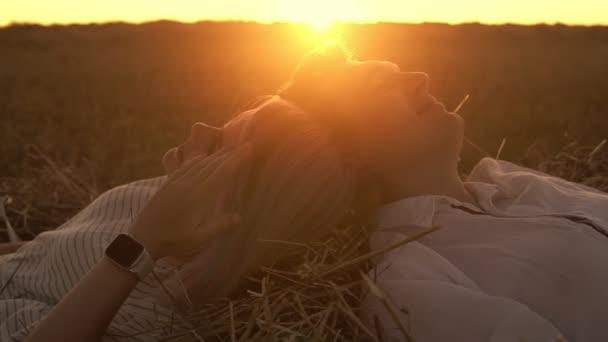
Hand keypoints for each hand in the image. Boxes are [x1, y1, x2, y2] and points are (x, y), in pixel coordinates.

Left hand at [129, 144, 251, 260]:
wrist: (141, 240)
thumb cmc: (172, 243)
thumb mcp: (198, 240)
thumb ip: (219, 227)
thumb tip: (240, 217)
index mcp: (199, 196)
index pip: (222, 173)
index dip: (236, 159)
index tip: (248, 148)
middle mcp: (188, 184)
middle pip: (213, 164)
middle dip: (229, 153)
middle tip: (243, 144)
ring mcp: (176, 182)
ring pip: (199, 163)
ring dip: (215, 155)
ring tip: (227, 149)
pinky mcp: (167, 184)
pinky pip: (185, 166)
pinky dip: (197, 159)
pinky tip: (201, 157)